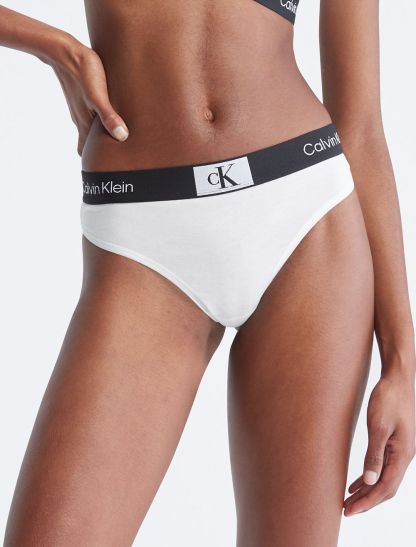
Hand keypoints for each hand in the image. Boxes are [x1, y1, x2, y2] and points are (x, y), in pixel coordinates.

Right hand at [49, 38, 128, 155]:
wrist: (65, 50)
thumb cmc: (84, 71)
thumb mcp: (98, 95)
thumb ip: (109, 116)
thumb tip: (122, 137)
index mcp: (85, 123)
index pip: (86, 151)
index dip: (95, 162)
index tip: (106, 171)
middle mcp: (82, 119)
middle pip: (89, 143)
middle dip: (100, 152)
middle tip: (115, 159)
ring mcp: (81, 109)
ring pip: (91, 130)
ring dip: (101, 136)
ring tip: (116, 141)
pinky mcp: (84, 97)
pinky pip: (92, 115)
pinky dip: (100, 122)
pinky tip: (110, 116)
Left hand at [344, 367, 415, 515]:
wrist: (398, 379)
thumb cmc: (388, 398)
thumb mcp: (378, 426)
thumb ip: (374, 454)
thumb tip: (370, 481)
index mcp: (402, 455)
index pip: (385, 488)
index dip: (367, 502)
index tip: (350, 510)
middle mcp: (404, 456)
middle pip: (385, 488)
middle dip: (366, 501)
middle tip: (346, 509)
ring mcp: (400, 450)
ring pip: (383, 479)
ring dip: (367, 491)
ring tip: (349, 500)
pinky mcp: (393, 443)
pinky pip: (382, 467)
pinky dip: (369, 477)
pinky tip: (357, 481)